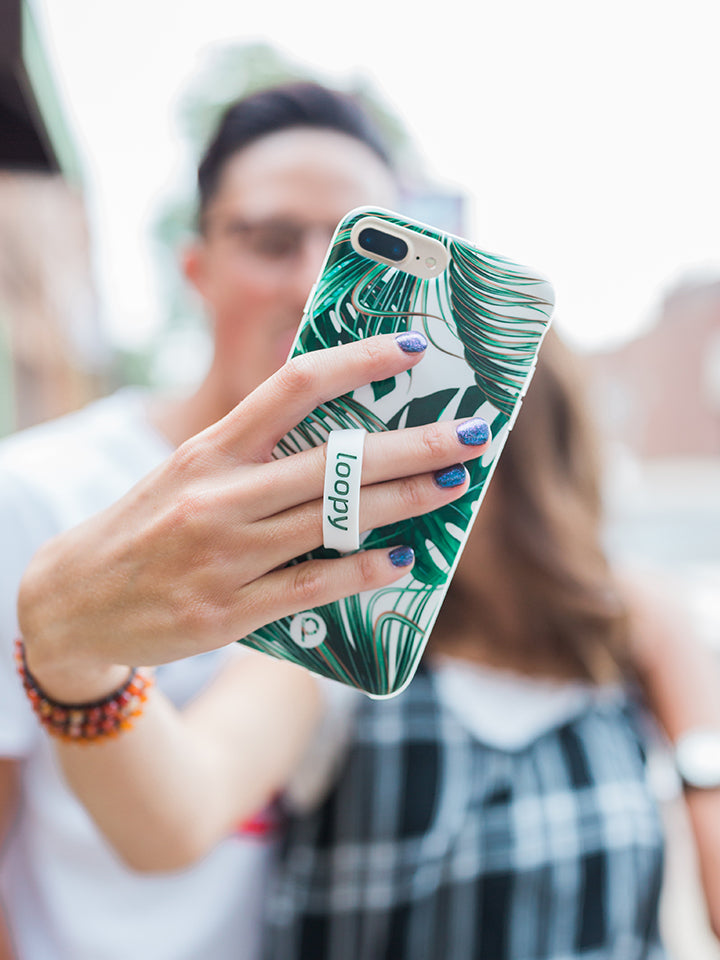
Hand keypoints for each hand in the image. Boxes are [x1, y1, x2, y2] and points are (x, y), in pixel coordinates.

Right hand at [19, 334, 488, 698]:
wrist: (72, 604)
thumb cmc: (144, 528)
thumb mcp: (185, 472)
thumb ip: (252, 452)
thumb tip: (338, 434)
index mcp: (207, 451)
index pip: (292, 387)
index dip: (356, 362)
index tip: (409, 349)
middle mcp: (218, 496)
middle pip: (334, 460)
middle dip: (413, 444)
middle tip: (471, 433)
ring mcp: (225, 556)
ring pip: (334, 520)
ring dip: (405, 502)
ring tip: (454, 487)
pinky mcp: (230, 611)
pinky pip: (314, 584)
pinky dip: (364, 570)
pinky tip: (405, 559)